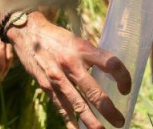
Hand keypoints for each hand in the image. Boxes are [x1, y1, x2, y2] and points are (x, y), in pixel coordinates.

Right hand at [7, 12, 132, 128]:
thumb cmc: (56, 37)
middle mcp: (71, 64)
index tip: (126, 89)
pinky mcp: (46, 86)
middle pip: (95, 92)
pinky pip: (61, 108)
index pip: (111, 63)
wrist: (27, 33)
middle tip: (120, 121)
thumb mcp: (76, 41)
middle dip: (109, 111)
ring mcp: (58, 78)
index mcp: (82, 49)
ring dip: (92, 122)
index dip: (123, 78)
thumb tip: (109, 73)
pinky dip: (71, 122)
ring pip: (78, 105)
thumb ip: (90, 56)